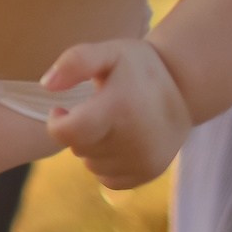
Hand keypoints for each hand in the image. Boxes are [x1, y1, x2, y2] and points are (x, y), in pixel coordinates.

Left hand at [39, 38, 191, 190]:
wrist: (184, 86)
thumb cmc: (138, 66)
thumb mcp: (108, 52)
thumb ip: (75, 62)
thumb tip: (47, 85)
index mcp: (119, 107)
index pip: (68, 133)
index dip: (56, 122)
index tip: (60, 109)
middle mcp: (134, 139)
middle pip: (78, 148)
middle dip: (78, 131)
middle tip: (95, 110)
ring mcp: (144, 159)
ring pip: (91, 165)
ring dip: (92, 148)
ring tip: (110, 123)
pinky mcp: (149, 172)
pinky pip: (108, 179)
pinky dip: (106, 164)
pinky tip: (118, 141)